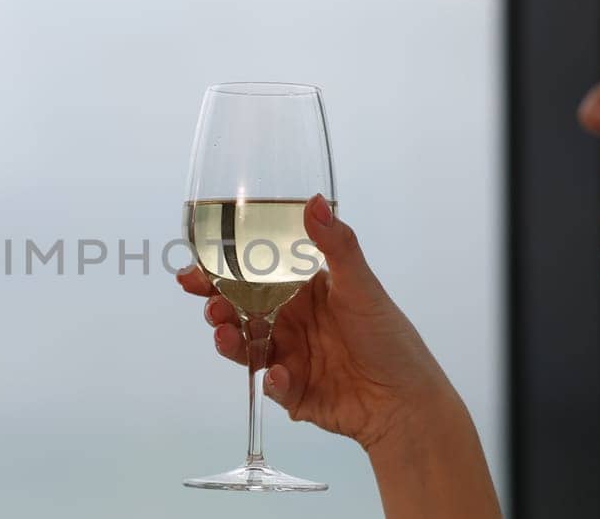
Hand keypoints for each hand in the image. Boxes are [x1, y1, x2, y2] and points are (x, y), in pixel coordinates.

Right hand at [176, 194, 459, 449]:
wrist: (405, 399)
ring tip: (226, 334)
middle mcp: (290, 322)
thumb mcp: (360, 285)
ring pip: (245, 347)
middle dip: (216, 306)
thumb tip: (313, 200)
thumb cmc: (387, 336)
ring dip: (231, 341)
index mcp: (301, 291)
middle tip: (209, 304)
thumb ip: (335, 245)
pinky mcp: (291, 392)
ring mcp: (288, 357)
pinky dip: (270, 380)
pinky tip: (278, 375)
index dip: (220, 272)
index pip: (251, 276)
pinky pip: (270, 384)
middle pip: (239, 312)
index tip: (194, 268)